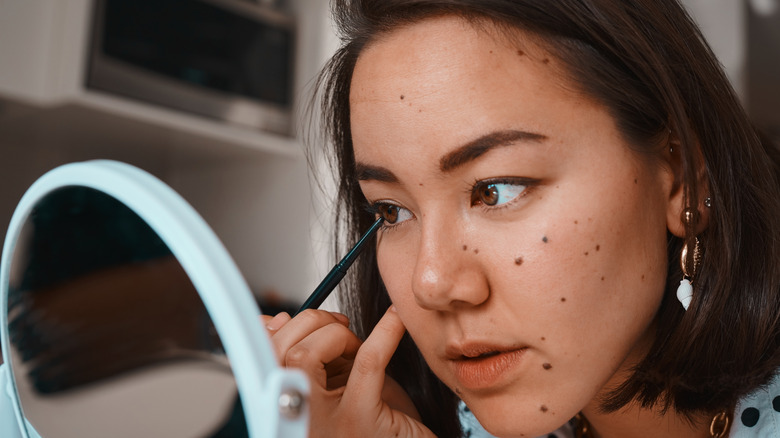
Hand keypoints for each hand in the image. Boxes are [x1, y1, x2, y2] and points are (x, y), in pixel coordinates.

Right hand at [261, 307, 434, 437]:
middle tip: (338, 328)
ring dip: (335, 332)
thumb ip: (312, 358)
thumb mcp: (336, 386)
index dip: (272, 330)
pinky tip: (397, 318)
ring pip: (305, 356)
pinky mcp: (361, 420)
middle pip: (281, 353)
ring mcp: (325, 423)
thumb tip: (277, 320)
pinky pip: (367, 362)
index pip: (263, 358)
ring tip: (355, 343)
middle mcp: (299, 418)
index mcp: (289, 407)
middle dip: (310, 323)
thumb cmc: (375, 422)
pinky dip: (384, 331)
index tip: (289, 319)